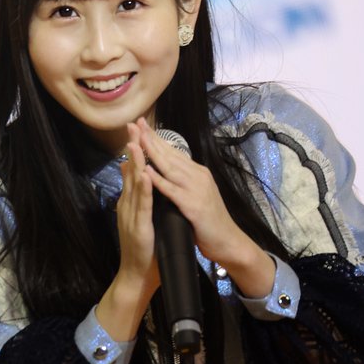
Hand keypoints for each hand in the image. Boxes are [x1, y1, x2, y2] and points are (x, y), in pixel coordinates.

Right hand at [115, 124, 159, 289]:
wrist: (137, 275)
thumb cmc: (144, 250)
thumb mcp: (140, 219)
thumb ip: (137, 198)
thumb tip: (134, 177)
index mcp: (131, 203)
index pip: (133, 171)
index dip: (136, 149)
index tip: (137, 129)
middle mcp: (128, 206)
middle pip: (131, 172)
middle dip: (132, 148)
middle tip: (132, 125)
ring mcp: (131, 216)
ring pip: (133, 185)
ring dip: (135, 163)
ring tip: (136, 141)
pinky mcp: (138, 227)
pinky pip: (142, 205)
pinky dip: (143, 189)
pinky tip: (146, 174)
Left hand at [133, 118, 274, 297]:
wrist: (228, 241)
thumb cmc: (209, 223)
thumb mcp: (196, 196)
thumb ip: (184, 183)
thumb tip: (170, 171)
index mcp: (197, 173)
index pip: (173, 152)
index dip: (157, 138)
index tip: (141, 125)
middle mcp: (197, 176)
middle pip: (170, 154)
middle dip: (151, 138)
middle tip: (135, 123)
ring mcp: (196, 190)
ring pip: (170, 167)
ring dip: (152, 153)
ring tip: (137, 139)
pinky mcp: (193, 206)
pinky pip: (173, 191)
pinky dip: (159, 181)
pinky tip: (147, 172)